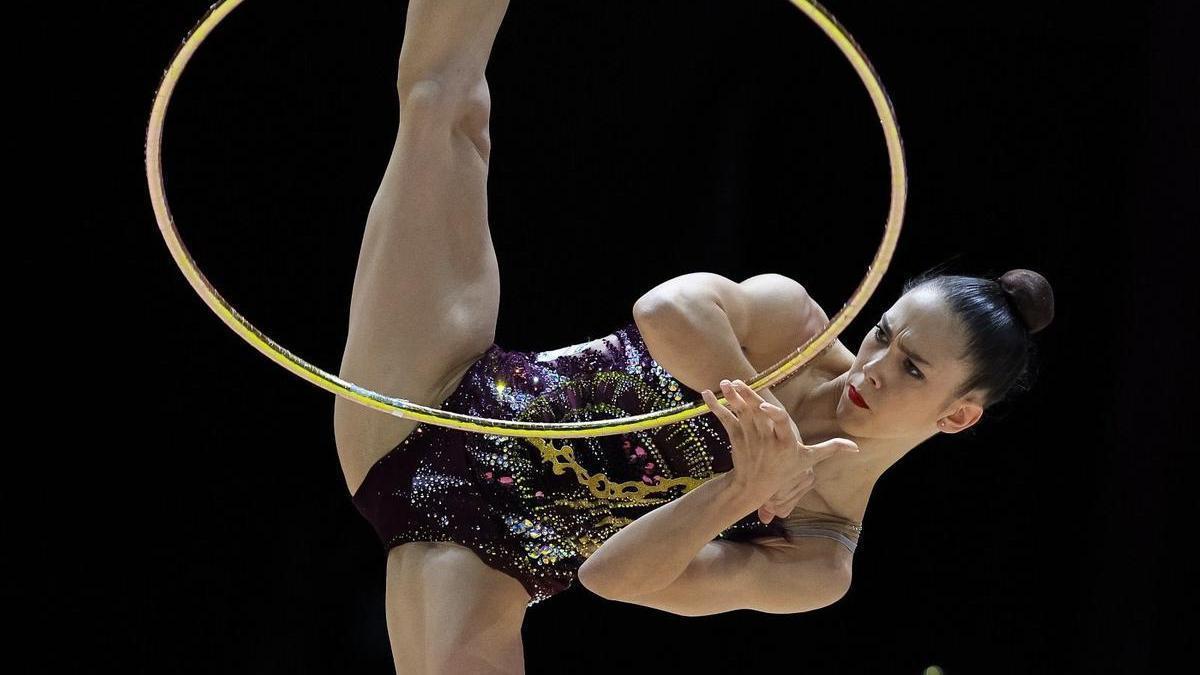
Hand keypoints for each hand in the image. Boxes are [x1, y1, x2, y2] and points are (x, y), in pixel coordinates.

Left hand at [701, 379, 858, 517]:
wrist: (754, 488)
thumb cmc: (785, 470)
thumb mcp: (808, 461)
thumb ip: (830, 449)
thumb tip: (856, 448)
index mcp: (784, 442)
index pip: (781, 425)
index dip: (774, 415)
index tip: (765, 408)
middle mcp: (765, 439)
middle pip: (756, 416)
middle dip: (747, 398)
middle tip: (738, 382)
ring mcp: (749, 438)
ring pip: (739, 415)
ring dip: (731, 399)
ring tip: (725, 383)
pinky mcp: (735, 438)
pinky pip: (724, 420)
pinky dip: (714, 407)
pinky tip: (706, 394)